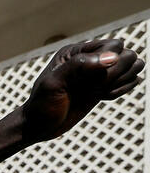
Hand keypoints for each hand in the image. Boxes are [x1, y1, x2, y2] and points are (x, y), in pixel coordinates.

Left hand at [21, 39, 143, 143]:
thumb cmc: (41, 105)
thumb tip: (111, 58)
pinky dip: (122, 89)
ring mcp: (99, 74)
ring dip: (123, 81)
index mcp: (76, 52)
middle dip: (119, 73)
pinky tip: (103, 97)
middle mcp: (90, 59)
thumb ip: (78, 67)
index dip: (112, 62)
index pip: (114, 45)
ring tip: (101, 92)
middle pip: (128, 55)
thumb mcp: (53, 85)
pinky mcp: (104, 87)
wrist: (39, 126)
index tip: (95, 79)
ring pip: (133, 66)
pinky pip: (130, 80)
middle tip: (99, 88)